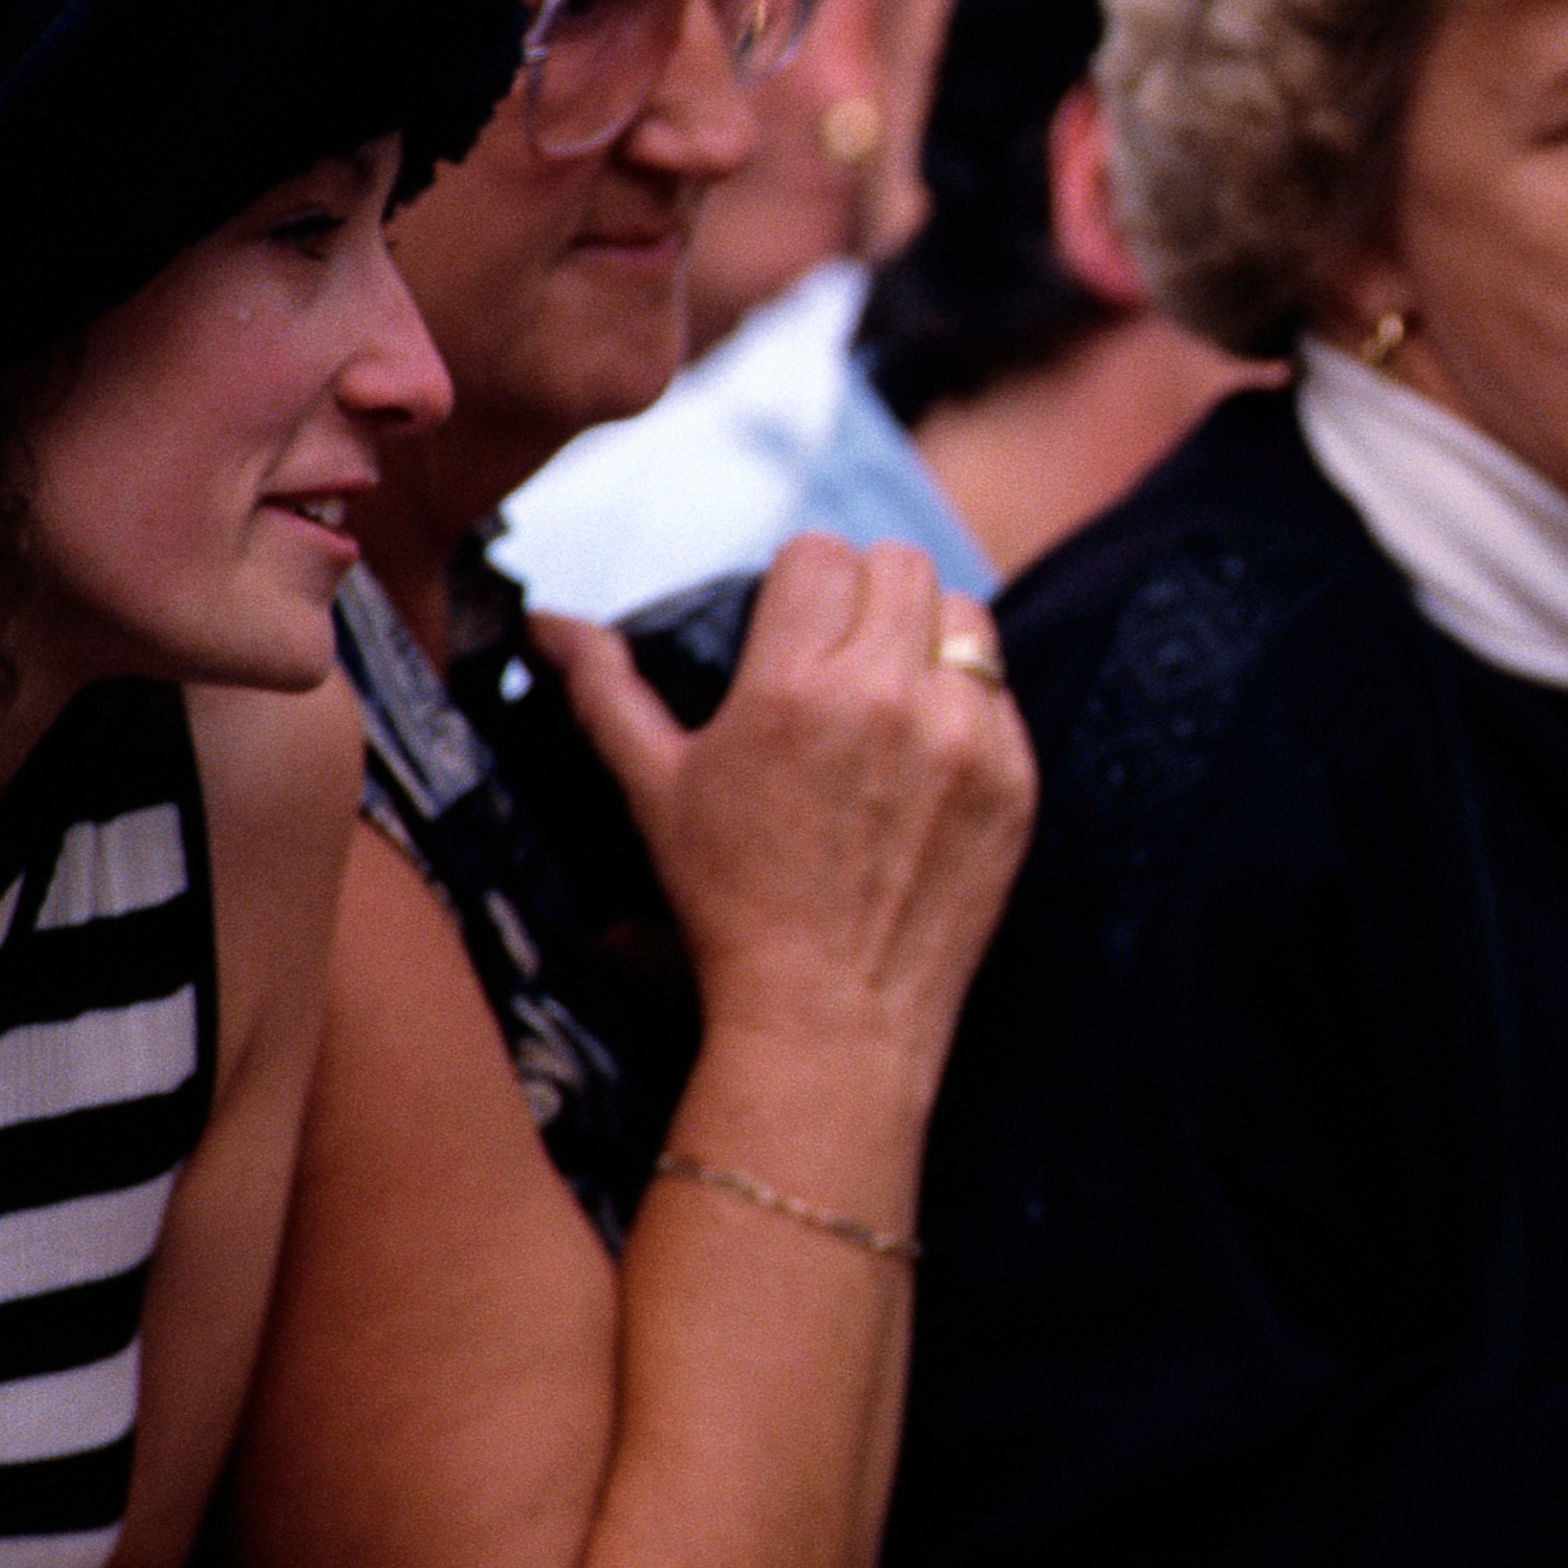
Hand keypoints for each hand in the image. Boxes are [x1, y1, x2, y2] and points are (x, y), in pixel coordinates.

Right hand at [530, 534, 1036, 1070]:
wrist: (833, 1014)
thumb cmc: (728, 904)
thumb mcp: (655, 793)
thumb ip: (607, 691)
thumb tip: (551, 623)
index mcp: (793, 688)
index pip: (818, 552)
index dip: (799, 582)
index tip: (789, 626)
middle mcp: (888, 698)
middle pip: (899, 561)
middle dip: (864, 592)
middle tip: (840, 648)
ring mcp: (964, 737)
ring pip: (962, 613)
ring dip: (926, 635)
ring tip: (888, 691)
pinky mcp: (1015, 777)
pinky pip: (999, 691)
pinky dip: (966, 704)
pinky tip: (922, 756)